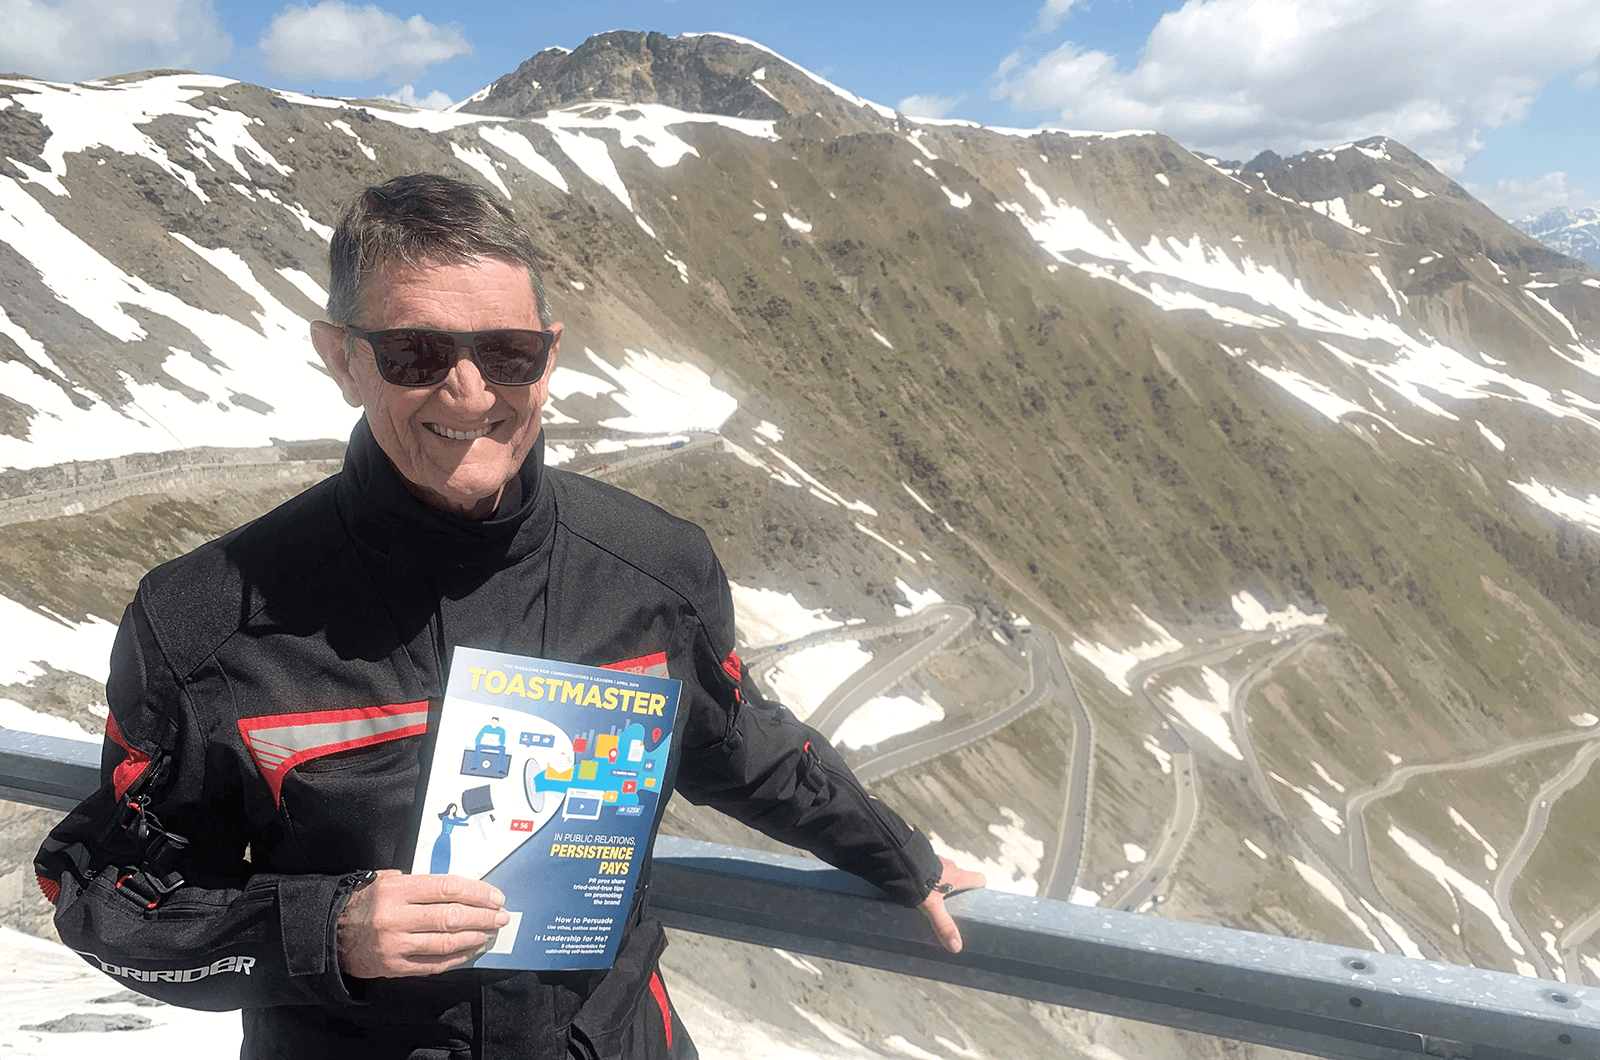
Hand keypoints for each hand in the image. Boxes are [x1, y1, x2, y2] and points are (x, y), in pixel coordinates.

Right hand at [336, 869, 509, 978]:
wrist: (331, 933)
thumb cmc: (363, 903)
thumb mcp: (386, 880)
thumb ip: (419, 883)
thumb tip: (459, 887)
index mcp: (396, 890)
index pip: (447, 888)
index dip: (476, 893)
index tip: (494, 897)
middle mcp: (396, 917)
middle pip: (451, 916)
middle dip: (482, 917)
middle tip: (500, 917)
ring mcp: (395, 944)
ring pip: (445, 943)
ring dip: (473, 938)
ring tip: (489, 933)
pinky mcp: (394, 966)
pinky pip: (433, 964)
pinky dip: (456, 958)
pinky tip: (470, 950)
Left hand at [916, 857, 985, 952]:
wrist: (901, 859)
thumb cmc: (920, 881)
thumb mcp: (932, 907)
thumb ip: (944, 925)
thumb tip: (956, 947)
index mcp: (958, 876)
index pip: (979, 878)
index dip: (979, 887)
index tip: (974, 897)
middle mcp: (950, 866)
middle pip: (961, 876)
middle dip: (957, 887)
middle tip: (950, 902)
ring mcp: (937, 859)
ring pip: (945, 871)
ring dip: (941, 880)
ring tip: (931, 895)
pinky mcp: (923, 857)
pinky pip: (930, 867)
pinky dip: (928, 875)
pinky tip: (918, 885)